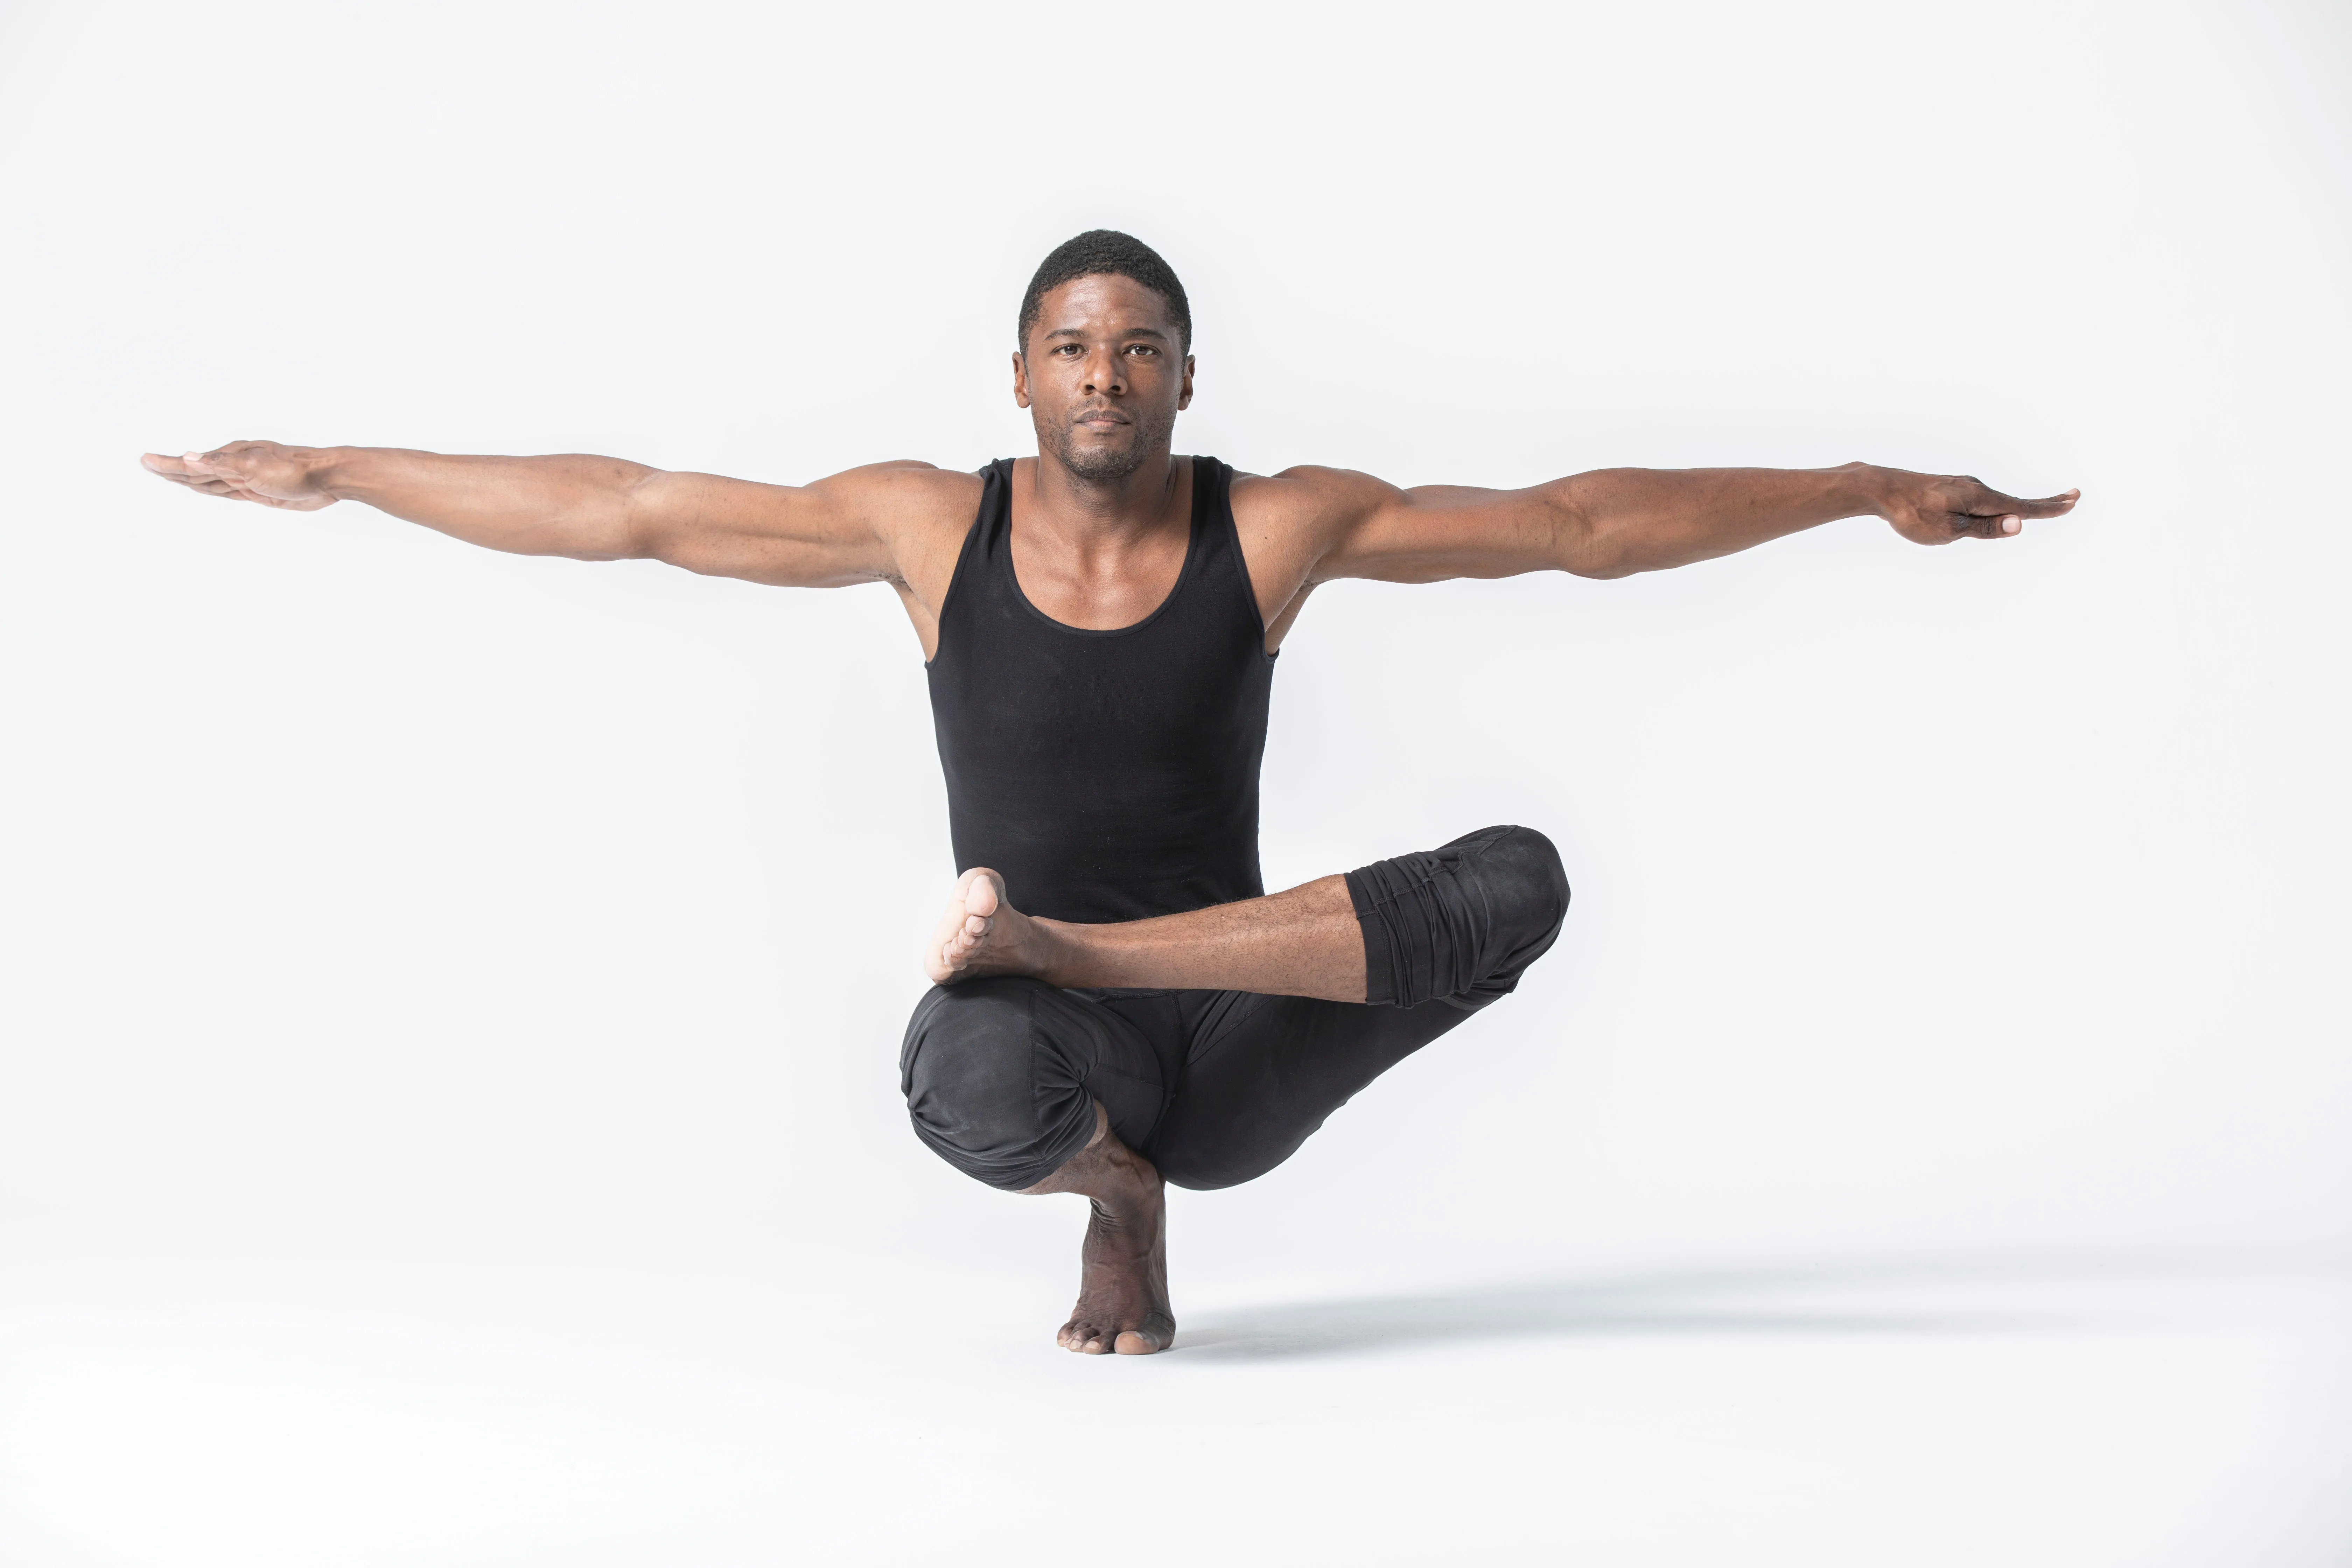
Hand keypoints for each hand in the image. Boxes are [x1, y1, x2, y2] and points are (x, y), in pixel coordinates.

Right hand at [139, 441, 337, 510]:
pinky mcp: (258, 491)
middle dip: (170, 470)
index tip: (145, 460)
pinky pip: (227, 490)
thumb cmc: (294, 468)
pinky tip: (204, 487)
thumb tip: (188, 456)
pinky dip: (211, 489)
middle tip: (145, 464)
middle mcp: (234, 466)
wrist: (326, 478)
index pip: (191, 464)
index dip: (167, 464)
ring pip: (208, 482)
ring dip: (187, 479)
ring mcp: (245, 479)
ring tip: (167, 474)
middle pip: (195, 472)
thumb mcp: (254, 466)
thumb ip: (220, 464)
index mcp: (230, 457)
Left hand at [1875, 468, 2078, 544]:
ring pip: (1998, 502)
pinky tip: (1998, 510)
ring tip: (2046, 506)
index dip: (2049, 508)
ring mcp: (1963, 487)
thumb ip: (1985, 528)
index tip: (2073, 501)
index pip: (2022, 507)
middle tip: (2073, 497)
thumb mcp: (1950, 530)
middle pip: (2016, 501)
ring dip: (2023, 505)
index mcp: (1980, 499)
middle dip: (2045, 503)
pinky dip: (2000, 505)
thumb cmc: (1912, 514)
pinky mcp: (1951, 489)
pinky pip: (1982, 500)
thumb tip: (2019, 524)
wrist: (1881, 489)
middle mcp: (1976, 488)